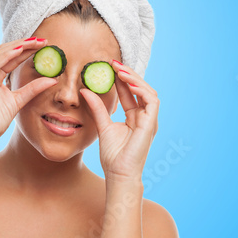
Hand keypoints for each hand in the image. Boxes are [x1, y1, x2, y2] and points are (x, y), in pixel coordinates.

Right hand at [0, 37, 57, 146]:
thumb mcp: (19, 101)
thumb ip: (33, 89)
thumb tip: (52, 80)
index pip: (11, 57)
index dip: (27, 49)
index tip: (43, 45)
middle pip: (6, 51)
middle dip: (25, 44)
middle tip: (42, 40)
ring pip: (0, 54)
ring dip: (19, 46)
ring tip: (34, 42)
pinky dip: (7, 56)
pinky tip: (20, 51)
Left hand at [79, 60, 158, 182]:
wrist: (119, 174)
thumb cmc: (113, 156)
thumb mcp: (102, 125)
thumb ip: (97, 108)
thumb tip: (85, 91)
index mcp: (134, 117)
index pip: (129, 93)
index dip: (121, 80)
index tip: (108, 67)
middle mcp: (144, 117)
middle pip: (139, 89)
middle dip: (128, 75)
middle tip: (114, 63)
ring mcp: (150, 120)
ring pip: (147, 91)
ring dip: (134, 79)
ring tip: (119, 70)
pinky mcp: (151, 124)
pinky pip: (152, 101)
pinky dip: (141, 90)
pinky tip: (129, 83)